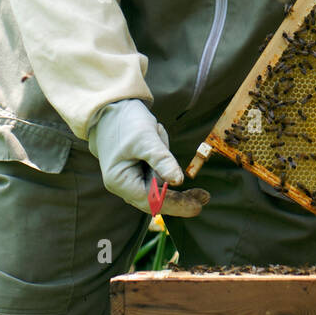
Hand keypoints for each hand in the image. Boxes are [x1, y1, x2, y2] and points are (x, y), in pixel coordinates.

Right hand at [88, 99, 209, 217]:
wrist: (110, 108)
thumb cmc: (125, 122)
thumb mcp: (145, 138)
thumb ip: (161, 160)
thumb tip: (178, 181)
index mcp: (120, 181)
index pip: (151, 200)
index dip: (176, 204)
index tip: (197, 206)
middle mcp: (123, 184)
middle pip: (156, 198)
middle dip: (179, 196)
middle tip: (205, 196)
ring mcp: (130, 178)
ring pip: (159, 183)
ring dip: (167, 165)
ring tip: (156, 133)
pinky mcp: (137, 170)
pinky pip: (157, 172)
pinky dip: (164, 161)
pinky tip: (157, 137)